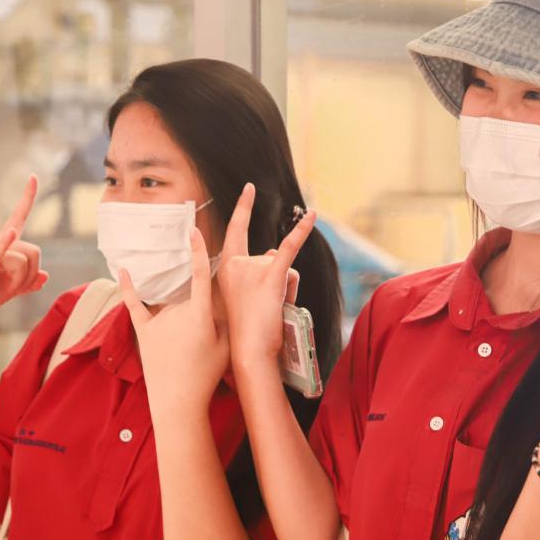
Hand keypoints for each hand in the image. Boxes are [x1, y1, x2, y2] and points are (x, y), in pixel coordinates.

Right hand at [0, 175, 47, 327]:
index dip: (27, 198)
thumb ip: (27, 282)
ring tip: (4, 292)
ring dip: (22, 282)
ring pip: (25, 260)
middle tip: (15, 290)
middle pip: (34, 252)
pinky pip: (0, 253)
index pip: (18, 217)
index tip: (32, 176)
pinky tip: (10, 234)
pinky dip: (5, 244)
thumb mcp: (9, 290)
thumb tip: (45, 276)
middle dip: (32, 275)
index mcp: (4, 246)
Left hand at [119, 228, 229, 414]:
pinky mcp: (143, 332)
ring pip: (171, 307)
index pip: (201, 275)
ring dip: (181, 323)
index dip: (198, 251)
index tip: (193, 231)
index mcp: (200, 313)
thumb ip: (224, 319)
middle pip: (189, 299)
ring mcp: (158, 321)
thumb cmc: (206, 375)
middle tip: (202, 349)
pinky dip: (128, 288)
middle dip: (199, 318)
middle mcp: (177, 312)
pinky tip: (123, 270)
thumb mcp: (226, 346)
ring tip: (186, 354)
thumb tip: (218, 302)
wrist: (177, 401)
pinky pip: (134, 306)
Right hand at [217, 183, 314, 367]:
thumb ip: (263, 269)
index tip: (250, 188)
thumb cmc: (249, 328)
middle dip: (277, 280)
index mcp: (226, 268)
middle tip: (266, 309)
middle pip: (271, 257)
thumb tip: (276, 253)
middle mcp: (237, 264)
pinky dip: (302, 231)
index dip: (244, 208)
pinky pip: (290, 247)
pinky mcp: (272, 276)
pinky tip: (313, 215)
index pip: (235, 231)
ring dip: (287, 288)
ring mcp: (253, 269)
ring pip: (284, 266)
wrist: (250, 350)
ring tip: (275, 311)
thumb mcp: (249, 295)